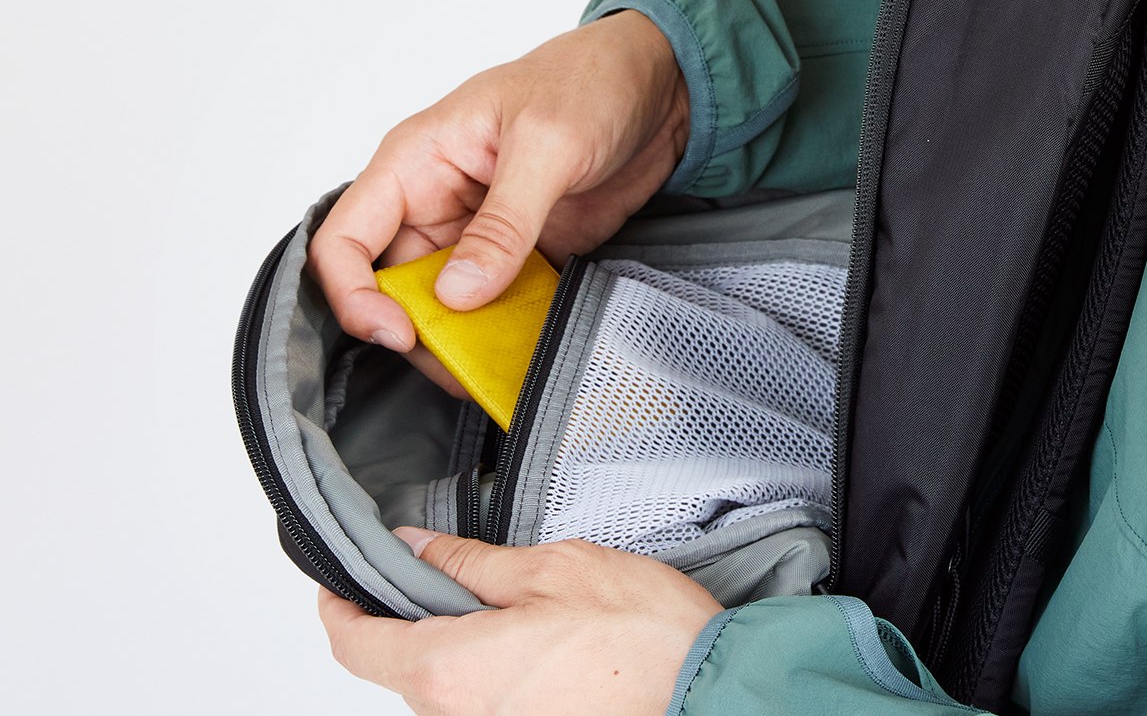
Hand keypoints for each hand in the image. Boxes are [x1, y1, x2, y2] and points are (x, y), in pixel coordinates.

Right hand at [308, 10, 688, 387]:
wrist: (660, 83)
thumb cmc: (590, 81)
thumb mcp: (547, 144)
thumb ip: (503, 222)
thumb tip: (456, 294)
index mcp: (416, 161)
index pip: (345, 240)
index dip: (356, 297)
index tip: (400, 334)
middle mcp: (436, 201)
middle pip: (391, 291)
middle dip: (419, 336)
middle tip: (461, 368)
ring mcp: (479, 233)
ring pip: (443, 310)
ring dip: (465, 345)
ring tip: (498, 369)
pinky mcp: (521, 255)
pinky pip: (497, 310)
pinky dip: (509, 337)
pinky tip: (530, 354)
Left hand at [319, 531, 720, 715]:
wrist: (705, 698)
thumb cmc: (639, 639)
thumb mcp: (550, 569)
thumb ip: (470, 562)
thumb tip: (414, 548)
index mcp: (448, 671)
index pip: (354, 646)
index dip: (339, 605)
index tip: (340, 577)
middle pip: (400, 667)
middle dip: (410, 614)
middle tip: (437, 563)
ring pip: (445, 685)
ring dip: (456, 640)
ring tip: (505, 595)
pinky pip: (482, 702)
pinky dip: (490, 666)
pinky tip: (537, 636)